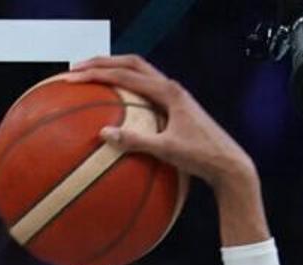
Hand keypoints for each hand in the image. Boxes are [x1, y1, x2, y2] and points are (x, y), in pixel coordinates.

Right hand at [70, 54, 261, 191]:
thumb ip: (136, 141)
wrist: (229, 163)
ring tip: (92, 77)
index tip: (73, 76)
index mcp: (168, 91)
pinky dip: (127, 89)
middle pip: (131, 63)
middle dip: (103, 62)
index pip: (125, 73)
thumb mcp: (167, 150)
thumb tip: (103, 133)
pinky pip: (146, 90)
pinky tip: (115, 104)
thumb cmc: (201, 157)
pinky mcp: (176, 107)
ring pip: (139, 73)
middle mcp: (171, 87)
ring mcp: (174, 96)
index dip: (97, 72)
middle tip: (77, 68)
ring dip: (115, 71)